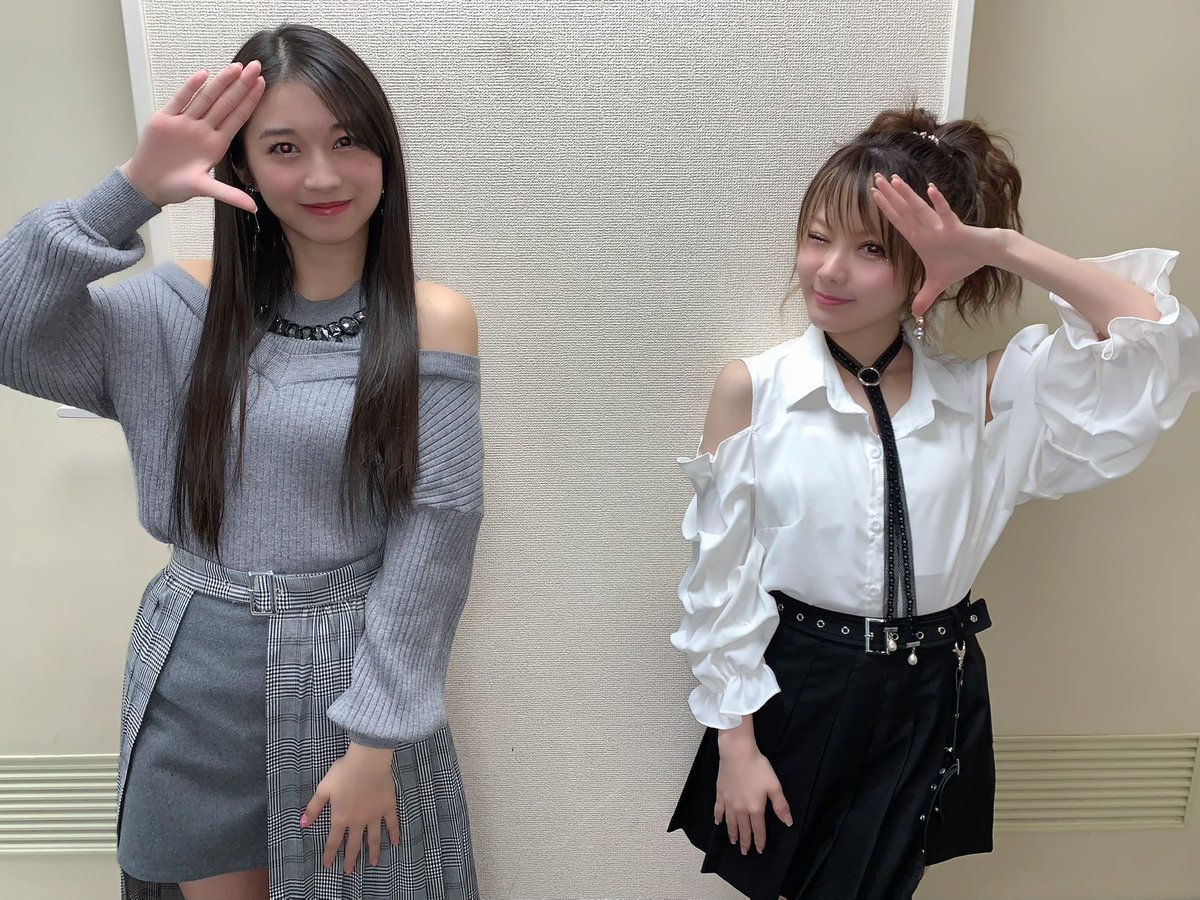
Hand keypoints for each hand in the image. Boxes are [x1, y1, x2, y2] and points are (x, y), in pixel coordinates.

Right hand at [120, 61, 265, 211]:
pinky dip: (190, 88)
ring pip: (206, 98)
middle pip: (225, 103)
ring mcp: (185, 122)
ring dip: (220, 83)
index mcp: (216, 143)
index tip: (263, 85)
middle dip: (241, 85)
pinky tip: (203, 75)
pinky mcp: (165, 119)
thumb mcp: (206, 189)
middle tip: (256, 66)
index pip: (237, 117)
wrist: (148, 183)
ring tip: (236, 67)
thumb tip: (254, 208)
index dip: (250, 101)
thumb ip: (229, 195)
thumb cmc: (178, 185)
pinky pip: (180, 101)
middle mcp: (203, 129)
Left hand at [302, 743, 401, 873]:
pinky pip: (392, 823)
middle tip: (350, 871)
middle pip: (354, 844)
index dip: (330, 853)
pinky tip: (396, 843)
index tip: (328, 865)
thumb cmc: (343, 772)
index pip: (334, 840)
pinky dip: (394, 834)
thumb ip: (314, 808)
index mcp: (341, 817)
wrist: (367, 762)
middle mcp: (358, 821)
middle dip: (352, 859)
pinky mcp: (387, 807)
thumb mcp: (324, 788)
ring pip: (374, 838)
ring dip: (373, 851)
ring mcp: (374, 815)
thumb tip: (303, 824)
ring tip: (374, 863)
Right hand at [715, 733, 792, 854]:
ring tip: (733, 842)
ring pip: (730, 823)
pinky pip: (718, 810)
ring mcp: (728, 802)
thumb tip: (788, 822)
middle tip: (745, 852)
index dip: (759, 841)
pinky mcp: (720, 794)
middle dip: (745, 842)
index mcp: (755, 808)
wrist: (737, 753)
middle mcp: (740, 809)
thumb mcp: (774, 786)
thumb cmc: (757, 767)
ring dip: (732, 833)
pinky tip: (718, 823)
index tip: (759, 850)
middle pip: (743, 829)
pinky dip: (718, 818)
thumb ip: (781, 805)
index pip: (758, 830)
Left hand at [870, 172, 1009, 315]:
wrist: (986, 253)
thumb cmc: (962, 262)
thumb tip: (917, 313)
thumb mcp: (939, 283)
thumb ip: (925, 296)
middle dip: (890, 196)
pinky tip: (931, 190)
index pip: (898, 221)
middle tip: (876, 179)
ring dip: (908, 196)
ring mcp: (940, 228)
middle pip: (904, 210)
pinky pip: (946, 215)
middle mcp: (927, 230)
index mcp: (920, 238)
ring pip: (920, 209)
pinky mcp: (956, 229)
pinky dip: (939, 204)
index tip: (873, 194)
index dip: (886, 209)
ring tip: (894, 181)